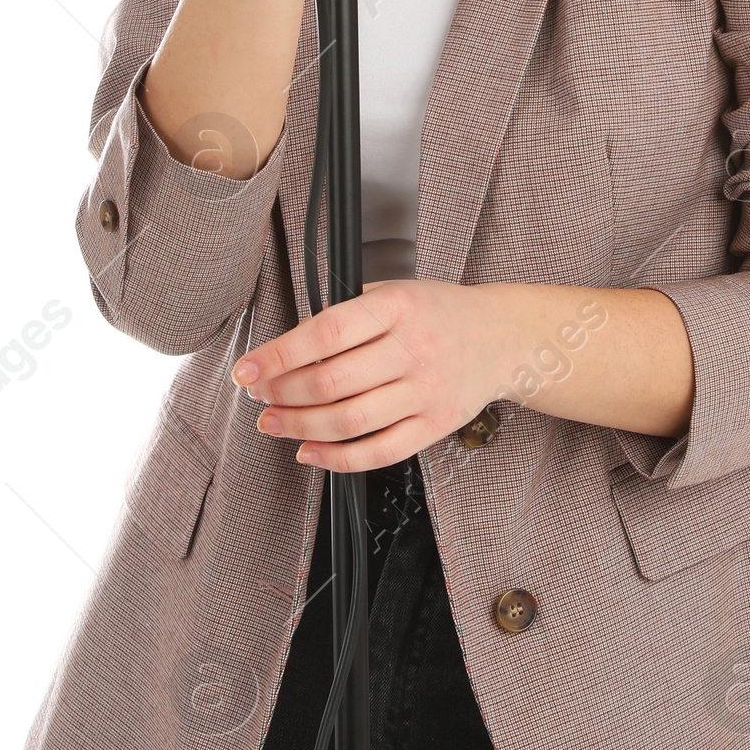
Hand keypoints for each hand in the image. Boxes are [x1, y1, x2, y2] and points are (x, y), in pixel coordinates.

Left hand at [229, 279, 512, 471]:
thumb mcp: (395, 290)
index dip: (279, 355)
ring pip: (350, 420)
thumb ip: (346, 313)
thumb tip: (287, 345)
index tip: (248, 369)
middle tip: (258, 396)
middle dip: (282, 394)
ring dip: (300, 427)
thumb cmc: (439, 311)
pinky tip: (311, 452)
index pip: (326, 332)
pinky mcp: (435, 425)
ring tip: (273, 423)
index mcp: (398, 306)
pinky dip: (337, 458)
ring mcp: (426, 391)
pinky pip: (380, 452)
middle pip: (332, 382)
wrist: (501, 337)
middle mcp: (414, 348)